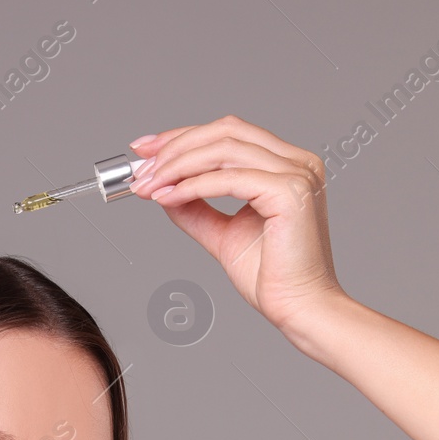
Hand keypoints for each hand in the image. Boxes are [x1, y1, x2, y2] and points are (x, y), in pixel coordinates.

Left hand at [129, 115, 348, 333]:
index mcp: (287, 166)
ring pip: (224, 149)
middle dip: (175, 146)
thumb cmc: (271, 277)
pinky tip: (168, 198)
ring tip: (149, 186)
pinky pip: (229, 178)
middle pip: (225, 131)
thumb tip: (162, 189)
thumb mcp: (223, 234)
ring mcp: (297, 174)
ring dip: (178, 165)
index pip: (229, 134)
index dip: (182, 137)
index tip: (145, 150)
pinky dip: (192, 185)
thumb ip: (196, 209)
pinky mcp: (290, 192)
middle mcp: (297, 162)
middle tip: (141, 168)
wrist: (298, 309)